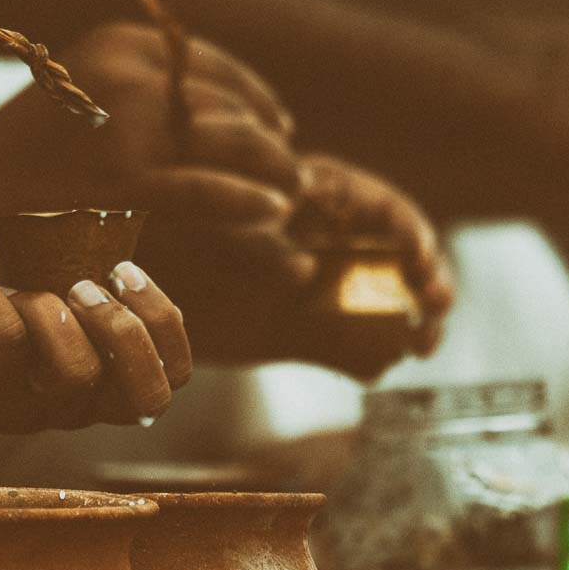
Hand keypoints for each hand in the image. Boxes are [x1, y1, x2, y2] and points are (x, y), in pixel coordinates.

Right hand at [0, 22, 299, 223]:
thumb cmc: (39, 136)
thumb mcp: (94, 80)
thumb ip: (153, 83)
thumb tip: (238, 110)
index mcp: (126, 41)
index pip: (217, 66)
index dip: (260, 98)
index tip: (281, 126)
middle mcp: (133, 73)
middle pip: (233, 104)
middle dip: (272, 141)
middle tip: (294, 169)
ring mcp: (131, 126)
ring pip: (234, 143)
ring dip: (274, 170)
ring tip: (291, 194)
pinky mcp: (127, 180)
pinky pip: (211, 190)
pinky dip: (249, 202)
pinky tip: (271, 212)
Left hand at [0, 226, 191, 432]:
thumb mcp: (35, 257)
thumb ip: (86, 259)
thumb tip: (122, 263)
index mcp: (92, 365)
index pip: (171, 375)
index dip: (164, 323)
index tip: (122, 270)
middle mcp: (62, 399)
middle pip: (147, 397)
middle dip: (127, 329)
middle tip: (84, 287)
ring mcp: (17, 406)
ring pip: (79, 378)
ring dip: (55, 311)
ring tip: (20, 287)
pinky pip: (8, 354)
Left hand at [142, 153, 454, 371]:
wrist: (131, 304)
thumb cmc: (159, 256)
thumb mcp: (197, 246)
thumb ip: (251, 252)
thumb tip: (302, 270)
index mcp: (300, 201)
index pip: (372, 204)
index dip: (404, 228)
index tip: (416, 258)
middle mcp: (317, 241)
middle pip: (393, 252)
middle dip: (426, 276)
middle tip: (437, 307)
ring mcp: (314, 289)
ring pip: (382, 300)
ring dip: (413, 320)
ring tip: (423, 344)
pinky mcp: (301, 333)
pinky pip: (352, 346)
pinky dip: (372, 357)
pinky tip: (380, 368)